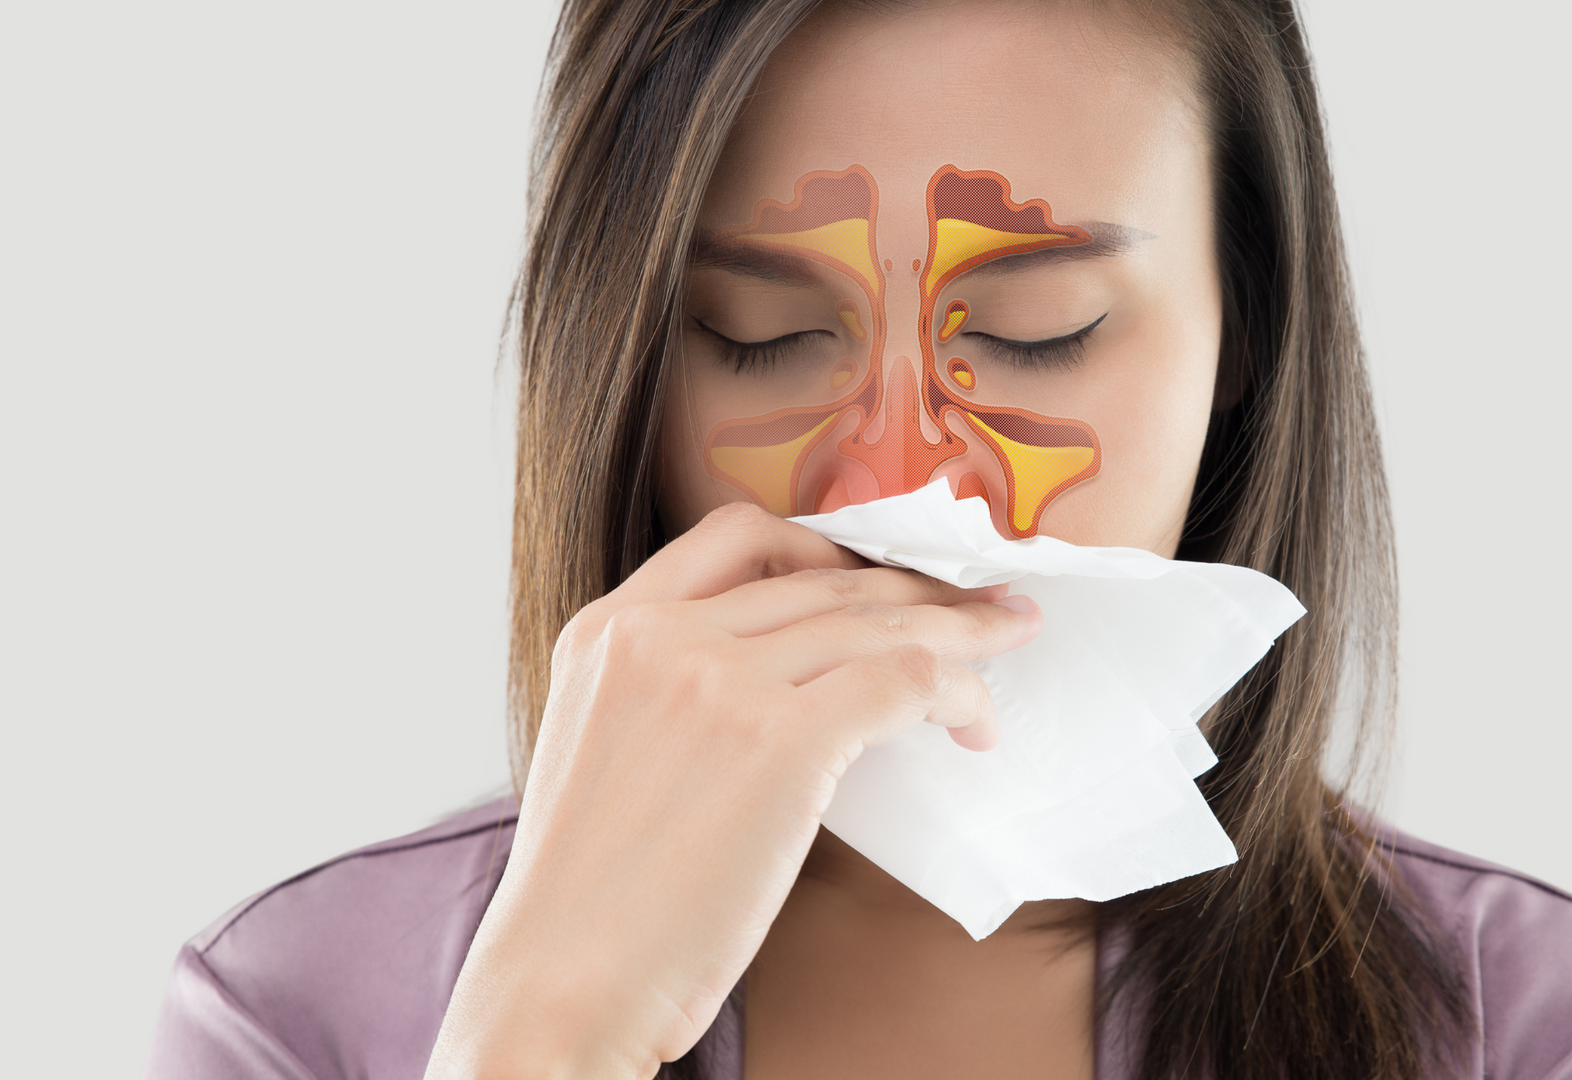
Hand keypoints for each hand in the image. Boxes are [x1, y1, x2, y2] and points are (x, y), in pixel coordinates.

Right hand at [424, 502, 1040, 1079]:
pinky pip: (901, 681)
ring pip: (874, 621)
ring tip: (1007, 643)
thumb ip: (669, 689)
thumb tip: (788, 680)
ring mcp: (718, 680)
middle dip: (914, 588)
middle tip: (980, 606)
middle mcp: (658, 634)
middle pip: (822, 580)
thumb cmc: (593, 898)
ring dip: (958, 631)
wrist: (564, 983)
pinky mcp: (779, 739)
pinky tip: (972, 724)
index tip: (881, 580)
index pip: (735, 538)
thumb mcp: (602, 747)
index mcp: (606, 628)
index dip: (827, 550)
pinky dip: (956, 693)